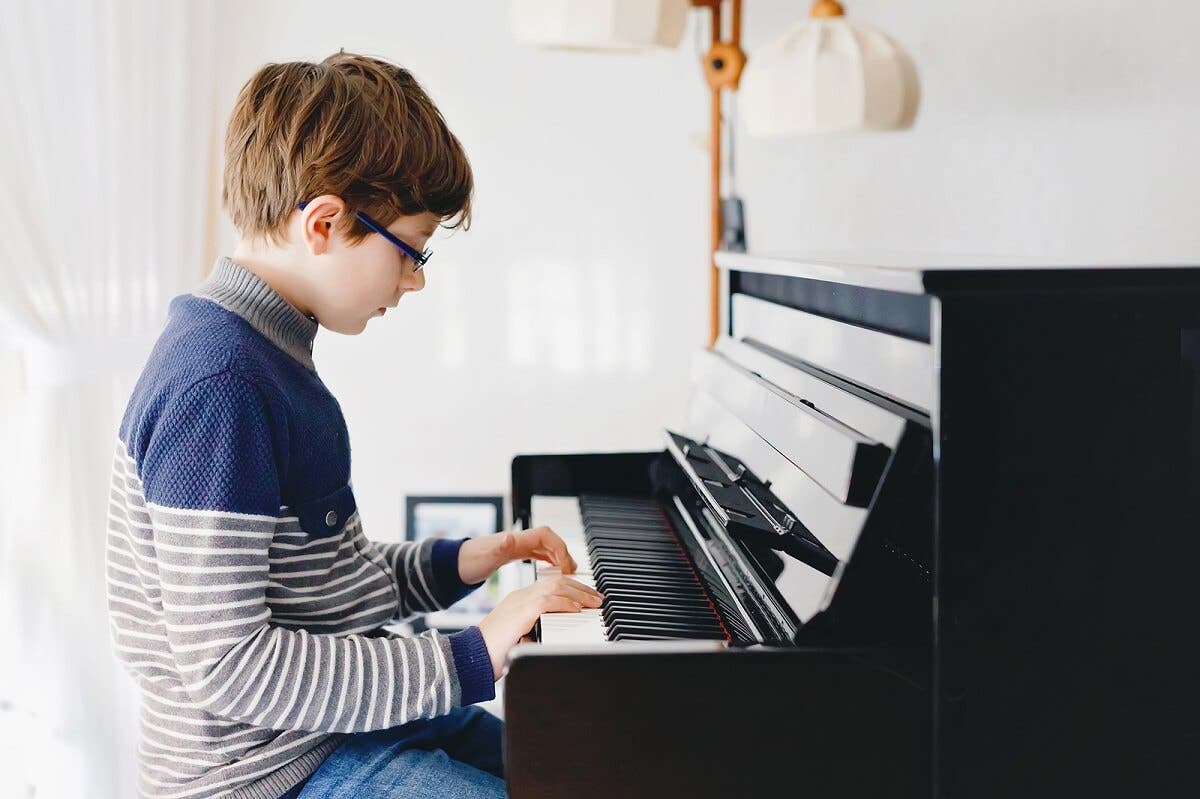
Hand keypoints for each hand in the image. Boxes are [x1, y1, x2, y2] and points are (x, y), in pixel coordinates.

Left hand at [458, 526, 576, 584]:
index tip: (567, 566)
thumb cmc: (469, 561)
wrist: (455, 564)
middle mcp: (518, 540)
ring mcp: (516, 546)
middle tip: (572, 571)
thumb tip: (510, 538)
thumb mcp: (486, 556)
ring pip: (545, 547)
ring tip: (567, 572)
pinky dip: (548, 560)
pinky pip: (537, 553)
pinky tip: (550, 570)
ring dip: (558, 556)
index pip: (547, 536)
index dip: (560, 548)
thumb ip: (500, 547)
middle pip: (550, 540)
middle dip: (564, 553)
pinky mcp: (513, 553)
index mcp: (516, 540)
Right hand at [477, 576, 602, 679]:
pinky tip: (578, 608)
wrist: (472, 658)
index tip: (587, 598)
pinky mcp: (521, 612)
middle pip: (556, 581)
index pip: (550, 586)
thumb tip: (556, 638)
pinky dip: (566, 603)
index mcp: (519, 601)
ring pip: (556, 587)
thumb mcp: (519, 640)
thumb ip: (535, 633)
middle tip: (597, 598)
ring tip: (594, 602)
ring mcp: (520, 602)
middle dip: (580, 588)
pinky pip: (548, 601)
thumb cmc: (492, 654)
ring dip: (579, 594)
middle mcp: (520, 597)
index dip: (571, 589)